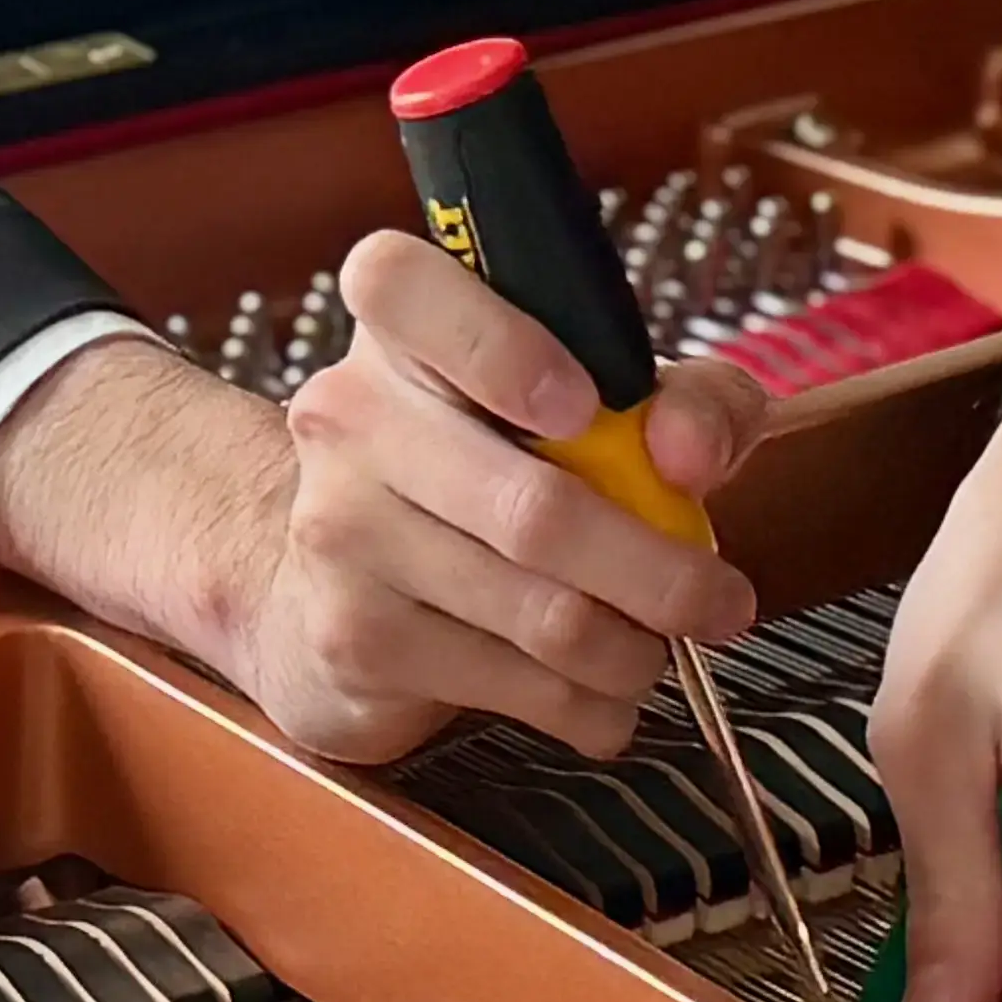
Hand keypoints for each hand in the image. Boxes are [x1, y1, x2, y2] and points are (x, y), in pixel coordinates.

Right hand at [0, 232, 765, 763]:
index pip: (423, 295)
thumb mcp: (546, 403)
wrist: (282, 574)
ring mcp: (337, 547)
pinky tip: (597, 697)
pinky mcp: (344, 653)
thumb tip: (716, 437)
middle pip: (531, 503)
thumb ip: (665, 399)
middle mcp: (347, 432)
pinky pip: (506, 690)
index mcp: (394, 337)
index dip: (516, 350)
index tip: (593, 406)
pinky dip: (586, 706)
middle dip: (658, 561)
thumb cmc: (454, 474)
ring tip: (661, 648)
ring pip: (531, 613)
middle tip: (719, 592)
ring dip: (632, 647)